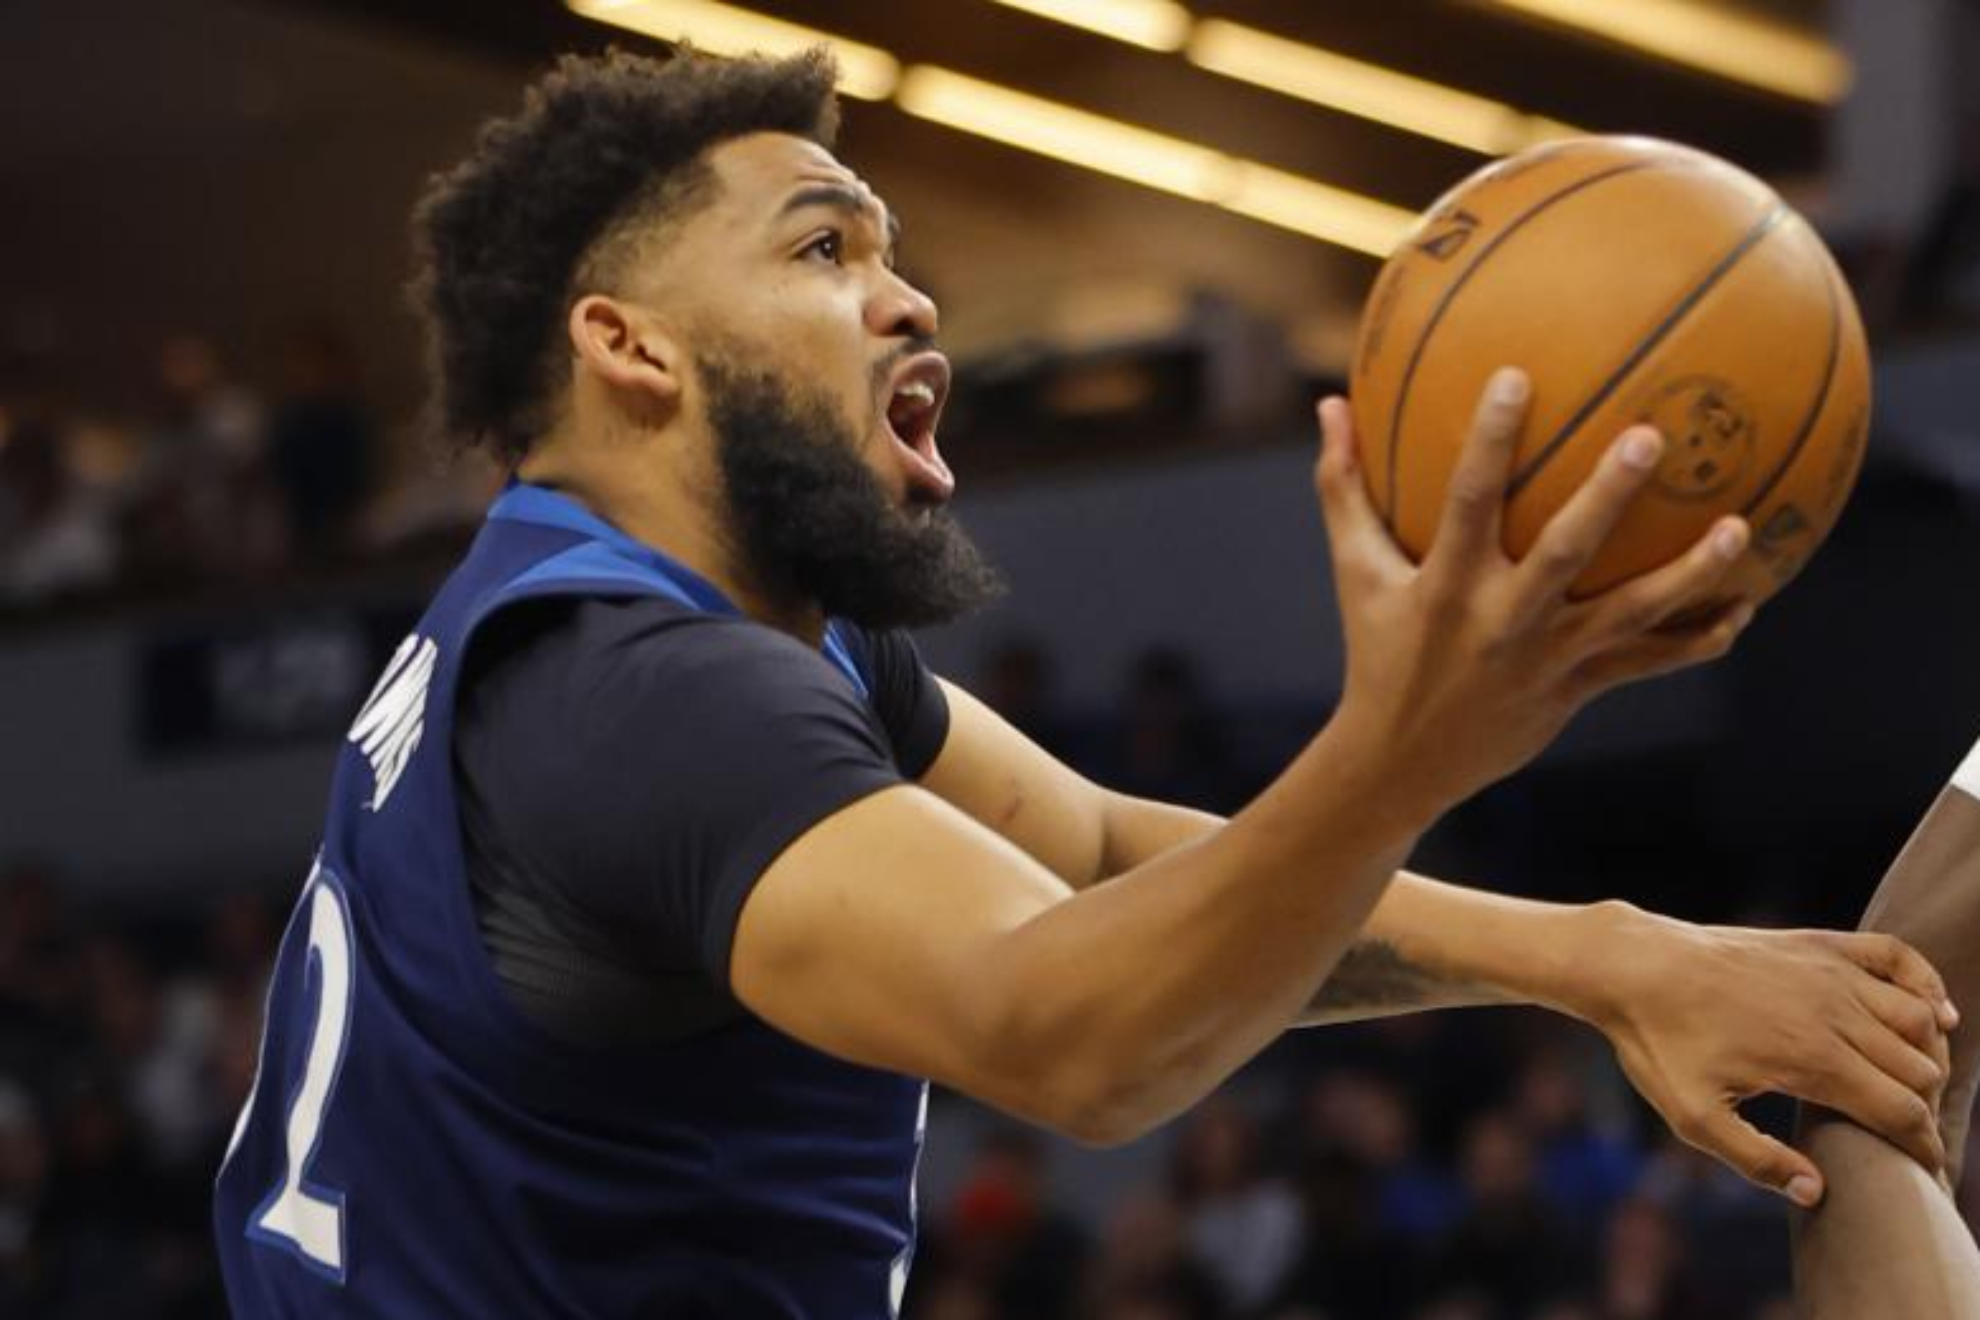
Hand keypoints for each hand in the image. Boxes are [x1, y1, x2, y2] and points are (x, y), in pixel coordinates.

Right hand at [1314, 369, 1754, 812]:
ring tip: (1740, 529)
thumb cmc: (1376, 648)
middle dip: (1608, 497)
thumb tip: (1329, 402)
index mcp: (1445, 584)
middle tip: (1652, 437)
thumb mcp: (1354, 570)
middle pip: (1564, 552)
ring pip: (1629, 613)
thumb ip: (1344, 486)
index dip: (1489, 441)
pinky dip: (1698, 639)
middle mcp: (1501, 619)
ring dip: (1690, 575)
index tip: (1515, 377)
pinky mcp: (1576, 688)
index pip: (1468, 501)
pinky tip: (1746, 607)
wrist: (1401, 762)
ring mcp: (1547, 658)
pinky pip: (1647, 663)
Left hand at [1585, 904, 1958, 1206]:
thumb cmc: (1656, 1041)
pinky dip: (1927, 983)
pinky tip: (1933, 1011)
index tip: (1923, 1170)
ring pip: (1918, 1019)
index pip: (1902, 1112)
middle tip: (1901, 1130)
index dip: (1923, 1149)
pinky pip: (1897, 955)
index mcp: (1814, 1060)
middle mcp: (1835, 1013)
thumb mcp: (1692, 1116)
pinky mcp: (1818, 944)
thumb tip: (1815, 1191)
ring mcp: (1830, 973)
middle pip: (1920, 1070)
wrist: (1630, 964)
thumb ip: (1756, 1159)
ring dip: (1927, 1054)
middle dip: (1923, 1107)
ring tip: (1908, 1084)